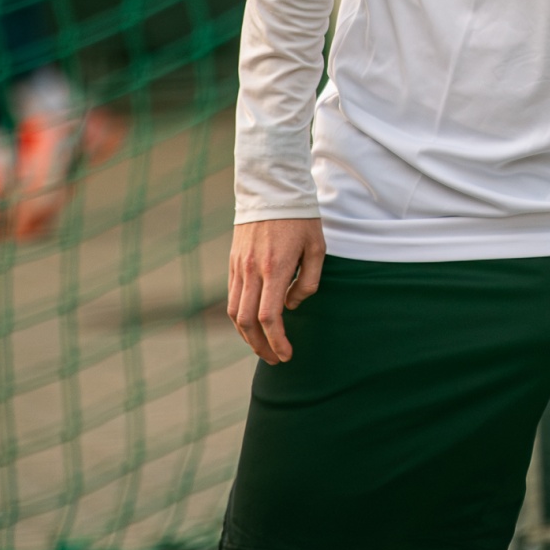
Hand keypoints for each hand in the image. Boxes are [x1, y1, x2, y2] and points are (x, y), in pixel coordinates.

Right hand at [228, 217, 326, 363]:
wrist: (272, 190)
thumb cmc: (302, 220)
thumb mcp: (317, 249)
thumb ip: (308, 282)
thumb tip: (291, 306)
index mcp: (275, 268)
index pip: (270, 316)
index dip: (276, 341)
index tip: (286, 354)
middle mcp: (252, 270)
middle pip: (247, 321)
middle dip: (260, 346)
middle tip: (275, 359)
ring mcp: (239, 266)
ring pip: (235, 312)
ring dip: (246, 335)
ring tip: (262, 347)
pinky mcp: (233, 262)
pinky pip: (232, 297)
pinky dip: (240, 317)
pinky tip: (252, 324)